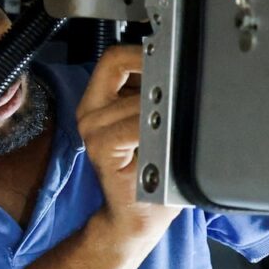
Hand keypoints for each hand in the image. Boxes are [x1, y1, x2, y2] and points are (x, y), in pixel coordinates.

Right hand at [76, 45, 179, 240]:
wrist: (136, 215)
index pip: (114, 58)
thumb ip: (152, 98)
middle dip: (157, 84)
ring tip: (166, 136)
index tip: (166, 59)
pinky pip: (136, 124)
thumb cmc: (151, 175)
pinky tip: (160, 147)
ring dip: (161, 113)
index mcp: (99, 103)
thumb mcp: (151, 125)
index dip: (140, 53)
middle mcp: (89, 113)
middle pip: (126, 71)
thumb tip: (179, 68)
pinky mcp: (101, 146)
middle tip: (172, 106)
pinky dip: (155, 132)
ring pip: (137, 100)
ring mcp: (92, 129)